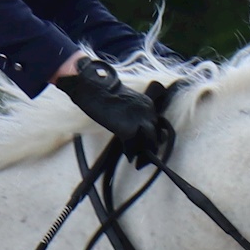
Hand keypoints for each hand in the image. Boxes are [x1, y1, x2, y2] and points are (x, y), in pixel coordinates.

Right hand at [55, 57, 170, 164]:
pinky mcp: (129, 130)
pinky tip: (128, 157)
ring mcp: (140, 120)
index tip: (146, 146)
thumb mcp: (123, 102)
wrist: (93, 87)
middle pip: (156, 135)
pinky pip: (133, 147)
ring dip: (144, 154)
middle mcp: (148, 111)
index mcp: (147, 103)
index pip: (156, 125)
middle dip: (151, 148)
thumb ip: (131, 113)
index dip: (152, 137)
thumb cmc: (102, 92)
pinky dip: (130, 153)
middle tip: (144, 159)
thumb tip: (132, 128)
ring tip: (138, 163)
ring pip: (150, 143)